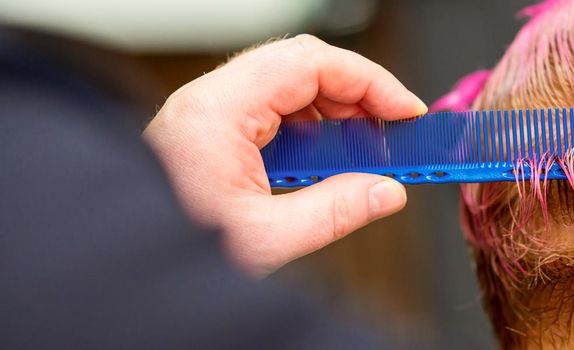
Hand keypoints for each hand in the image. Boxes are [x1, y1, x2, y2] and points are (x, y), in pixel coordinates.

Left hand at [144, 35, 426, 275]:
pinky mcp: (212, 135)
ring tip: (368, 150)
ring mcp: (210, 115)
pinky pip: (273, 114)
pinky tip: (329, 162)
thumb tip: (387, 191)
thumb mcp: (264, 239)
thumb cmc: (169, 248)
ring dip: (336, 114)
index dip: (369, 82)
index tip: (405, 112)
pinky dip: (311, 131)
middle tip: (394, 130)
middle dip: (357, 95)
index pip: (310, 64)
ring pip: (290, 89)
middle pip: (302, 68)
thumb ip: (334, 211)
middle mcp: (211, 102)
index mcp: (217, 111)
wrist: (123, 264)